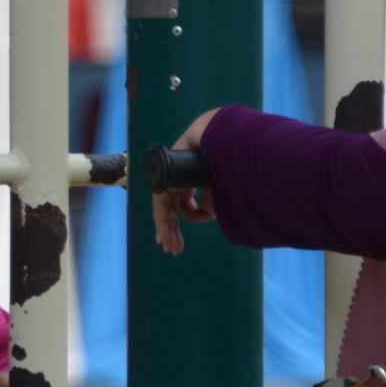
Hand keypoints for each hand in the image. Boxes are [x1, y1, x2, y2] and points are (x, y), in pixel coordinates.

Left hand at [151, 108, 221, 255]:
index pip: (186, 203)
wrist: (218, 136)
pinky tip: (171, 231)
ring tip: (171, 246)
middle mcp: (180, 179)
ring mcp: (170, 176)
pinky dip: (165, 219)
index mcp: (193, 180)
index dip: (189, 219)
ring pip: (164, 208)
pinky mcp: (162, 175)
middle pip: (173, 209)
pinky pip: (160, 202)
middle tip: (174, 250)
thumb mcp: (221, 187)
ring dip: (168, 229)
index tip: (186, 238)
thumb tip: (208, 215)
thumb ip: (214, 201)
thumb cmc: (225, 159)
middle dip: (173, 231)